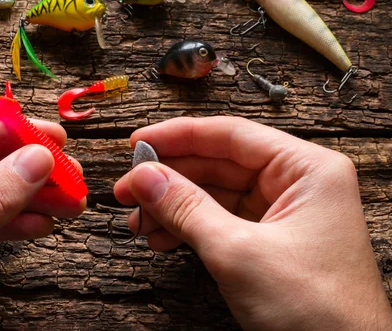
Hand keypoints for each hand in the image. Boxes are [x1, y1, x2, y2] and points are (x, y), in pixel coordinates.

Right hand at [114, 116, 391, 330]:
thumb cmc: (316, 311)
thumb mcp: (238, 252)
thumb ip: (186, 208)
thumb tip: (144, 177)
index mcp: (307, 169)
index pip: (232, 135)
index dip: (179, 136)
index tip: (138, 142)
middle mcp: (297, 184)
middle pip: (219, 164)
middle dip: (171, 178)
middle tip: (129, 187)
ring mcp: (284, 214)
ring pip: (216, 194)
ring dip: (174, 207)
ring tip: (139, 220)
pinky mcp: (271, 241)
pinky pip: (221, 221)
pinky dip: (189, 229)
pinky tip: (162, 239)